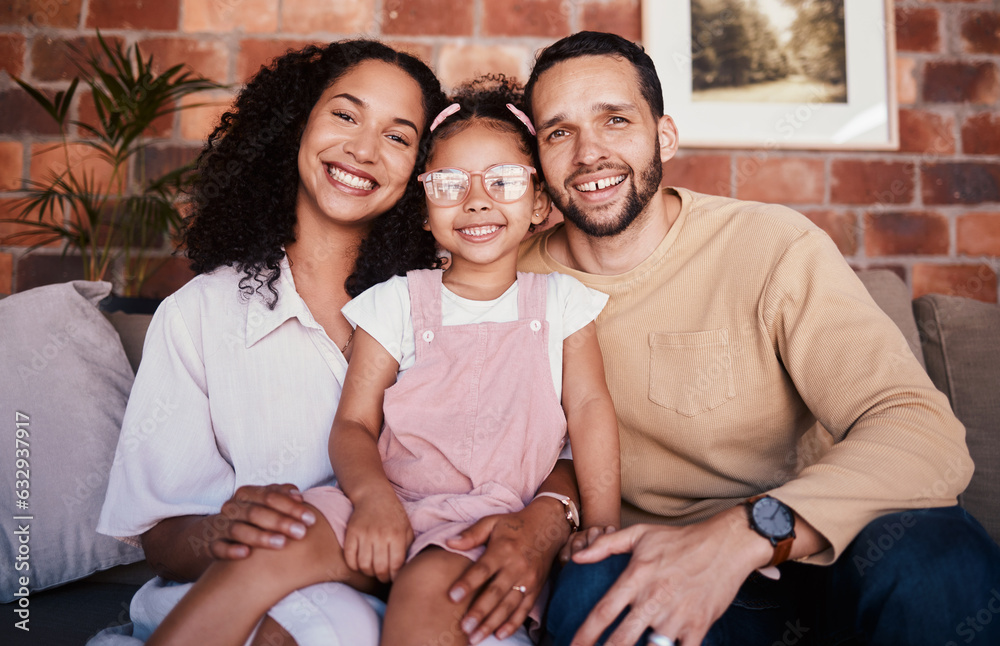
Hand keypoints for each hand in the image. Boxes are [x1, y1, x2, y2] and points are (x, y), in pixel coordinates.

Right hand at [210, 484, 316, 558]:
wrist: (218, 533)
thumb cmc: (253, 518)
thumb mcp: (265, 503)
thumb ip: (282, 496)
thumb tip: (299, 496)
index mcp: (246, 494)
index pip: (269, 496)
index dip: (291, 506)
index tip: (311, 519)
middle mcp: (232, 508)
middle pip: (256, 512)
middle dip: (280, 522)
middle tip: (301, 532)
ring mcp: (221, 526)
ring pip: (239, 529)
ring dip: (261, 536)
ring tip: (282, 543)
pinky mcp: (212, 545)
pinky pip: (218, 547)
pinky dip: (231, 550)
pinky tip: (246, 554)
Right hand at [343, 494, 412, 582]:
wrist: (374, 495)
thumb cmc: (393, 515)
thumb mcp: (407, 529)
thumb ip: (408, 548)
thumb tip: (405, 569)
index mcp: (397, 535)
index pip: (396, 565)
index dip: (395, 576)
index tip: (394, 577)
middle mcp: (381, 535)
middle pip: (380, 568)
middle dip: (382, 577)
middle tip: (382, 577)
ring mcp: (365, 534)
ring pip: (364, 565)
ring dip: (368, 572)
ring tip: (372, 569)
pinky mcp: (352, 533)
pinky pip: (350, 558)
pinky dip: (354, 565)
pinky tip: (360, 563)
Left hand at [445, 500, 569, 643]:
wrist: (548, 526)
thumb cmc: (515, 524)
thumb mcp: (493, 522)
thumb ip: (472, 534)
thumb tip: (450, 542)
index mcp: (503, 550)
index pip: (483, 569)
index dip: (468, 583)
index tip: (452, 596)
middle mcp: (516, 566)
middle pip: (496, 593)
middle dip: (479, 612)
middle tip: (464, 628)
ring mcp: (528, 579)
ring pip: (509, 606)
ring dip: (492, 623)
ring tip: (476, 638)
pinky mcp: (536, 588)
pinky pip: (524, 609)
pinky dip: (513, 624)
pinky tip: (499, 635)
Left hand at [568, 509, 769, 645]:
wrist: (725, 545)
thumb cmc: (680, 540)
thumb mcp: (640, 534)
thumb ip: (606, 545)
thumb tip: (577, 558)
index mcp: (636, 578)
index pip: (603, 611)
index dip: (586, 633)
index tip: (573, 644)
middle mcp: (653, 599)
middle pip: (621, 638)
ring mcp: (676, 616)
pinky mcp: (698, 626)